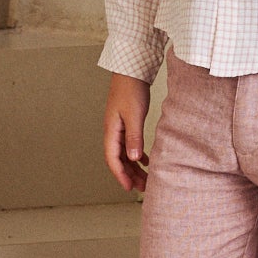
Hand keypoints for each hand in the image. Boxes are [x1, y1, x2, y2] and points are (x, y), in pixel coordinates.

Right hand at [103, 73, 152, 190]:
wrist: (131, 70)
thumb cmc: (131, 89)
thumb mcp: (134, 115)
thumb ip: (134, 137)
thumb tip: (134, 159)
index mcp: (111, 130)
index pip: (113, 159)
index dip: (121, 175)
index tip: (130, 188)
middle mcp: (112, 131)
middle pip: (119, 160)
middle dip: (130, 175)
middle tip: (143, 188)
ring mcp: (119, 128)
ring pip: (125, 154)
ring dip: (134, 167)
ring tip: (146, 178)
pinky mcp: (126, 123)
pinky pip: (130, 145)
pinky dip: (138, 155)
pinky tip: (147, 161)